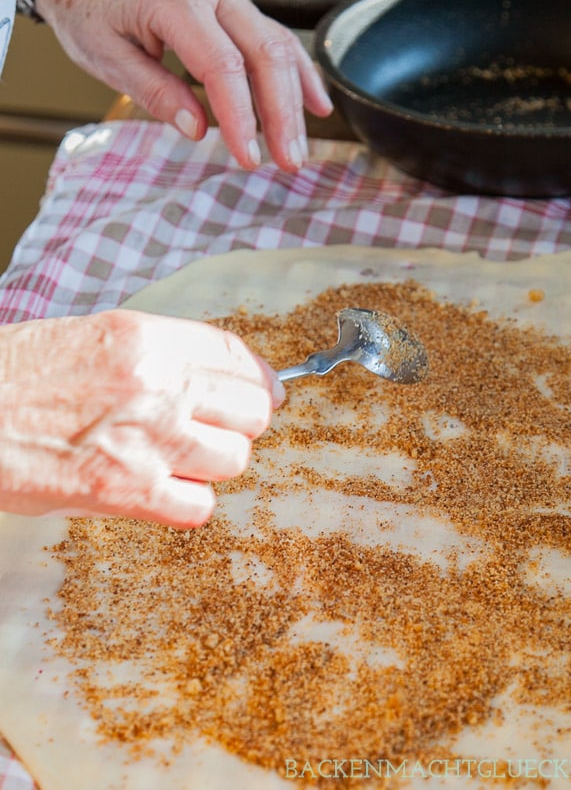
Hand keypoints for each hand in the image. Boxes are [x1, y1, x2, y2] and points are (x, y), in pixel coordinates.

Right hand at [0, 309, 283, 527]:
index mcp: (146, 338)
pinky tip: (161, 493)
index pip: (237, 356)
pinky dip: (187, 504)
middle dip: (239, 423)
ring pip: (235, 458)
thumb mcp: (91, 340)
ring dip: (213, 464)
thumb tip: (208, 380)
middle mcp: (158, 383)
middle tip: (215, 430)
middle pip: (252, 409)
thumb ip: (154, 356)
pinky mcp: (128, 492)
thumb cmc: (14, 377)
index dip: (262, 379)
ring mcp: (148, 438)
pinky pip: (199, 506)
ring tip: (178, 461)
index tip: (270, 392)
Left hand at [36, 0, 332, 170]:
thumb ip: (154, 91)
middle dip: (282, 114)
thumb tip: (196, 129)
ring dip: (295, 101)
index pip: (222, 66)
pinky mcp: (235, 9)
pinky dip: (298, 74)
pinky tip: (315, 106)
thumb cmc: (90, 13)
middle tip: (289, 162)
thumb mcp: (105, 58)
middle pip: (264, 54)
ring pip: (278, 47)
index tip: (250, 158)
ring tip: (298, 148)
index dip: (241, 116)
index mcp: (174, 3)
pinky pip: (276, 39)